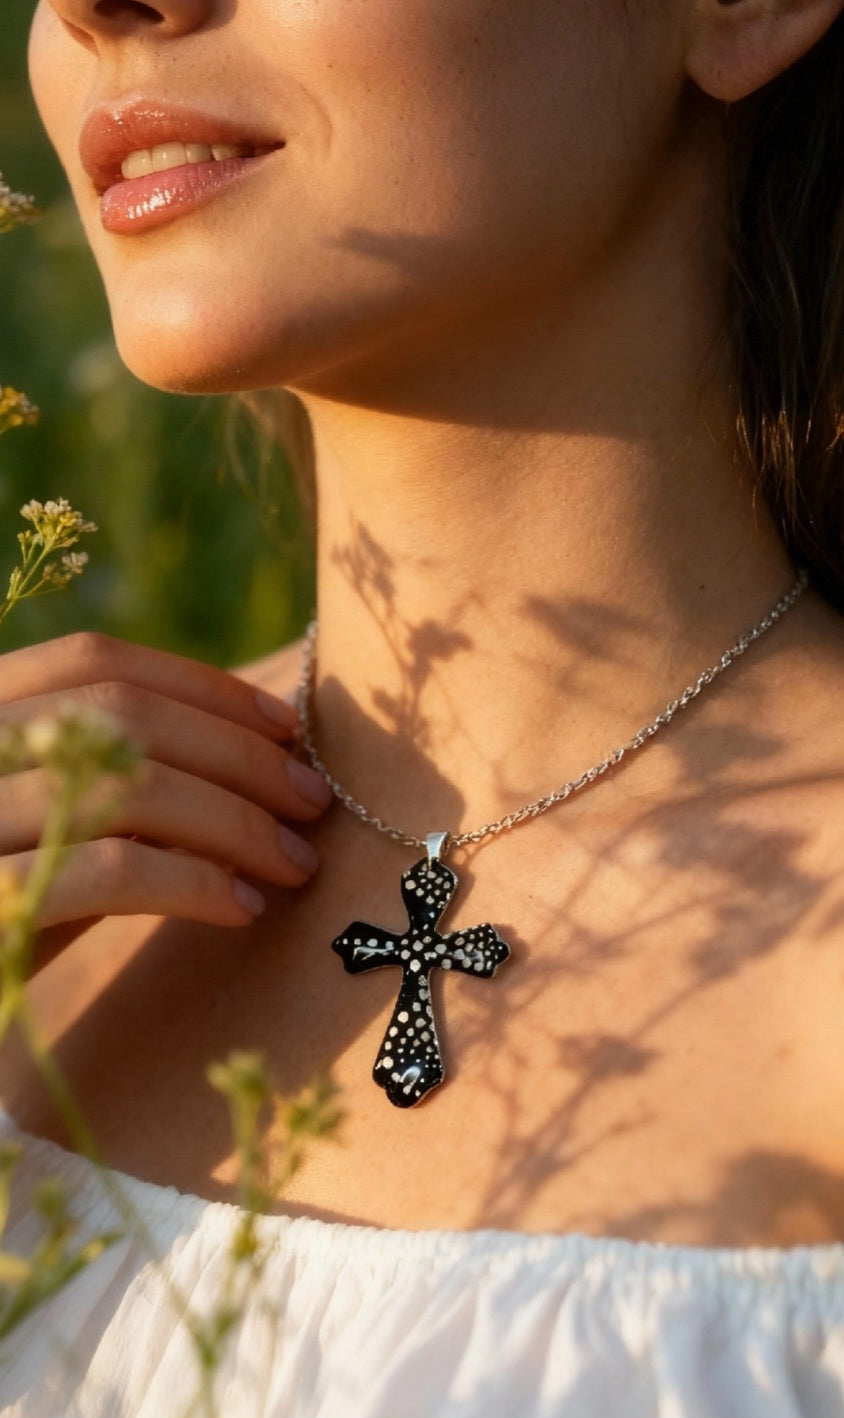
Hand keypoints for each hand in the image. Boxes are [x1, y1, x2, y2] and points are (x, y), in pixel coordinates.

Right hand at [0, 632, 331, 942]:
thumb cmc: (0, 921)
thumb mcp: (45, 833)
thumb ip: (110, 783)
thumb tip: (254, 754)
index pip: (92, 661)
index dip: (202, 686)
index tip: (285, 726)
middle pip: (121, 714)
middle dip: (237, 753)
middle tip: (312, 801)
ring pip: (125, 781)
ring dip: (234, 818)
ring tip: (293, 861)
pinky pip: (108, 870)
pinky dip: (194, 880)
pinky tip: (241, 907)